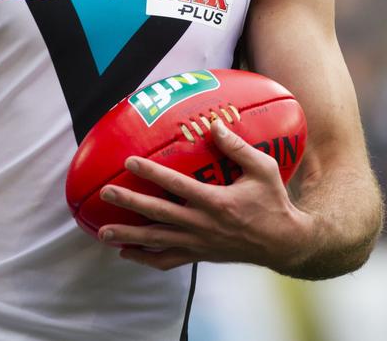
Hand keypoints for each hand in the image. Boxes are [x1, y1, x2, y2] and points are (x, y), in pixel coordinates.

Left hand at [98, 118, 312, 271]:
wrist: (283, 244)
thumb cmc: (273, 202)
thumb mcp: (263, 170)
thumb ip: (238, 147)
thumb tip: (215, 125)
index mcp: (216, 203)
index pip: (176, 185)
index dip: (151, 172)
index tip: (129, 161)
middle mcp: (202, 225)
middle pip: (157, 214)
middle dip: (129, 203)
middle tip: (106, 193)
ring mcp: (198, 243)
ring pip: (157, 242)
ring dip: (129, 236)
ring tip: (103, 232)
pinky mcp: (199, 255)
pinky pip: (167, 261)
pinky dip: (144, 259)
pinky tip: (126, 253)